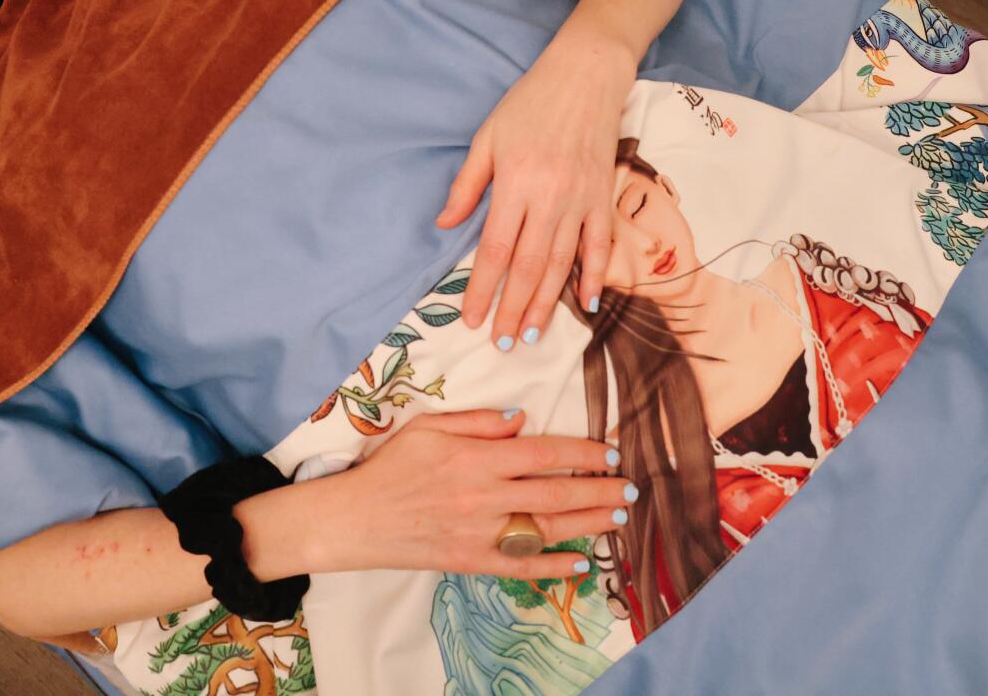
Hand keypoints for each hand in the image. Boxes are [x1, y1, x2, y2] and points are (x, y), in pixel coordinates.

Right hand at [310, 410, 630, 578]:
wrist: (356, 518)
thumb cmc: (391, 467)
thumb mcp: (428, 426)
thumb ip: (477, 421)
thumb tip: (521, 420)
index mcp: (477, 457)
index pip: (544, 453)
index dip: (583, 453)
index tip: (609, 453)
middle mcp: (484, 495)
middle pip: (555, 492)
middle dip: (599, 490)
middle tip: (631, 487)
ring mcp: (480, 532)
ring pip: (546, 530)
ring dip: (588, 524)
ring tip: (617, 517)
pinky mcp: (471, 561)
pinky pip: (520, 566)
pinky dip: (553, 568)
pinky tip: (581, 564)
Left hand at [437, 28, 634, 347]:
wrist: (586, 76)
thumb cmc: (530, 103)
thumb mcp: (488, 138)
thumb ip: (467, 185)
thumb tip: (444, 225)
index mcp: (515, 183)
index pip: (495, 249)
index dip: (482, 288)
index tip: (472, 319)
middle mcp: (549, 198)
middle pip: (528, 266)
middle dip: (513, 308)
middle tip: (502, 343)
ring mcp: (580, 200)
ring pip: (562, 263)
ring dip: (546, 303)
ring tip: (532, 335)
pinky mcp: (603, 196)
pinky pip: (600, 245)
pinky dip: (594, 277)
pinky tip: (585, 304)